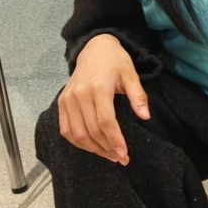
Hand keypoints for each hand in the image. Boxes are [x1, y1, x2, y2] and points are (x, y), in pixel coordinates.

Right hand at [55, 33, 149, 163]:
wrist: (94, 49)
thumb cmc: (116, 62)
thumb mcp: (131, 75)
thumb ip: (138, 96)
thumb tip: (145, 117)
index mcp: (98, 88)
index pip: (105, 121)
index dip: (114, 140)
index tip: (124, 154)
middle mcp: (79, 95)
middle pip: (91, 131)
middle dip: (106, 148)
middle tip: (120, 159)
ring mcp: (67, 100)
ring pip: (77, 134)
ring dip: (93, 149)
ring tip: (109, 155)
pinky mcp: (61, 103)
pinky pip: (66, 129)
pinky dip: (78, 142)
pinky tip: (92, 147)